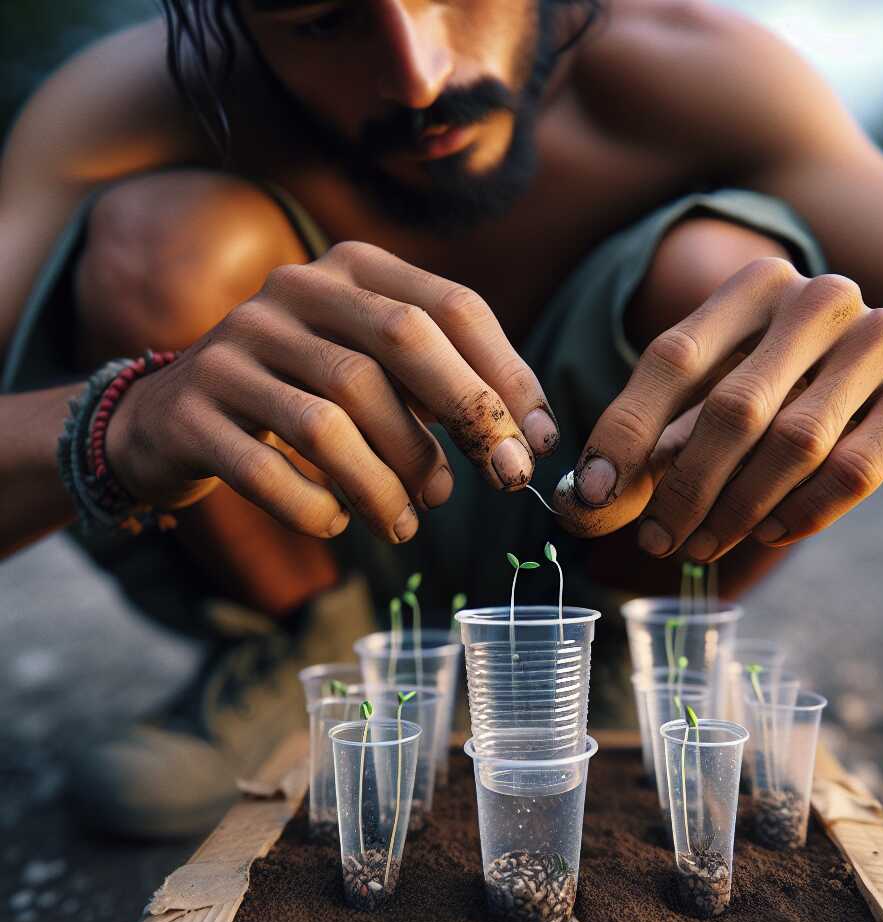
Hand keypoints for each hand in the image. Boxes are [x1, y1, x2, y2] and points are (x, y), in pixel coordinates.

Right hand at [106, 241, 557, 540]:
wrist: (174, 418)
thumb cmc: (302, 398)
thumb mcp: (372, 370)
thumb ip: (437, 389)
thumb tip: (523, 442)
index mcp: (349, 271)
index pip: (450, 305)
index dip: (507, 374)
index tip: (541, 441)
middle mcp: (290, 292)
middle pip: (398, 342)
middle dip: (468, 417)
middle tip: (507, 481)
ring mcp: (233, 347)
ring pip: (335, 418)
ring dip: (390, 481)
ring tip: (411, 519)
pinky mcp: (192, 412)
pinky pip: (267, 470)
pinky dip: (317, 508)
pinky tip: (341, 522)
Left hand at [555, 258, 882, 557]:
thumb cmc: (790, 394)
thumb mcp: (718, 400)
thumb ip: (656, 444)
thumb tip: (584, 503)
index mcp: (754, 288)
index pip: (673, 358)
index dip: (626, 431)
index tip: (593, 495)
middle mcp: (819, 298)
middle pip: (734, 408)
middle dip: (685, 488)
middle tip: (658, 541)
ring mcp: (879, 337)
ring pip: (793, 444)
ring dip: (737, 511)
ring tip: (702, 547)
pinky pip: (850, 470)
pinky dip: (800, 513)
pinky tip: (767, 533)